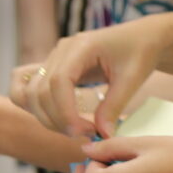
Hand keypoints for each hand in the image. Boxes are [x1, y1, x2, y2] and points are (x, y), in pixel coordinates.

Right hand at [28, 16, 172, 139]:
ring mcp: (53, 58)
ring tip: (77, 129)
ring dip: (46, 118)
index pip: (58, 81)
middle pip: (39, 91)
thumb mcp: (133, 78)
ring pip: (30, 94)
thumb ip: (114, 106)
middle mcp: (61, 50)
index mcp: (81, 46)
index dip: (65, 112)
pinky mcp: (53, 68)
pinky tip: (58, 120)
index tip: (85, 132)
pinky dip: (36, 108)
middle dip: (58, 120)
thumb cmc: (141, 52)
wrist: (143, 38)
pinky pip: (29, 89)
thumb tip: (101, 135)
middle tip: (87, 134)